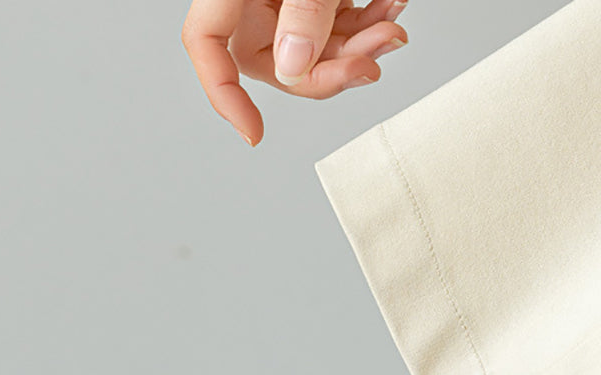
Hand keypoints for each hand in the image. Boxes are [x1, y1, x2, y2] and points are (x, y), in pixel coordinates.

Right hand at [181, 0, 408, 146]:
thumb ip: (302, 10)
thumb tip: (294, 65)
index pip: (207, 46)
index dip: (225, 97)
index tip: (254, 135)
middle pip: (277, 60)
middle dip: (330, 69)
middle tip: (372, 59)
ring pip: (315, 48)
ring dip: (359, 47)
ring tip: (392, 27)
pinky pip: (336, 21)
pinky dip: (366, 22)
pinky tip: (391, 8)